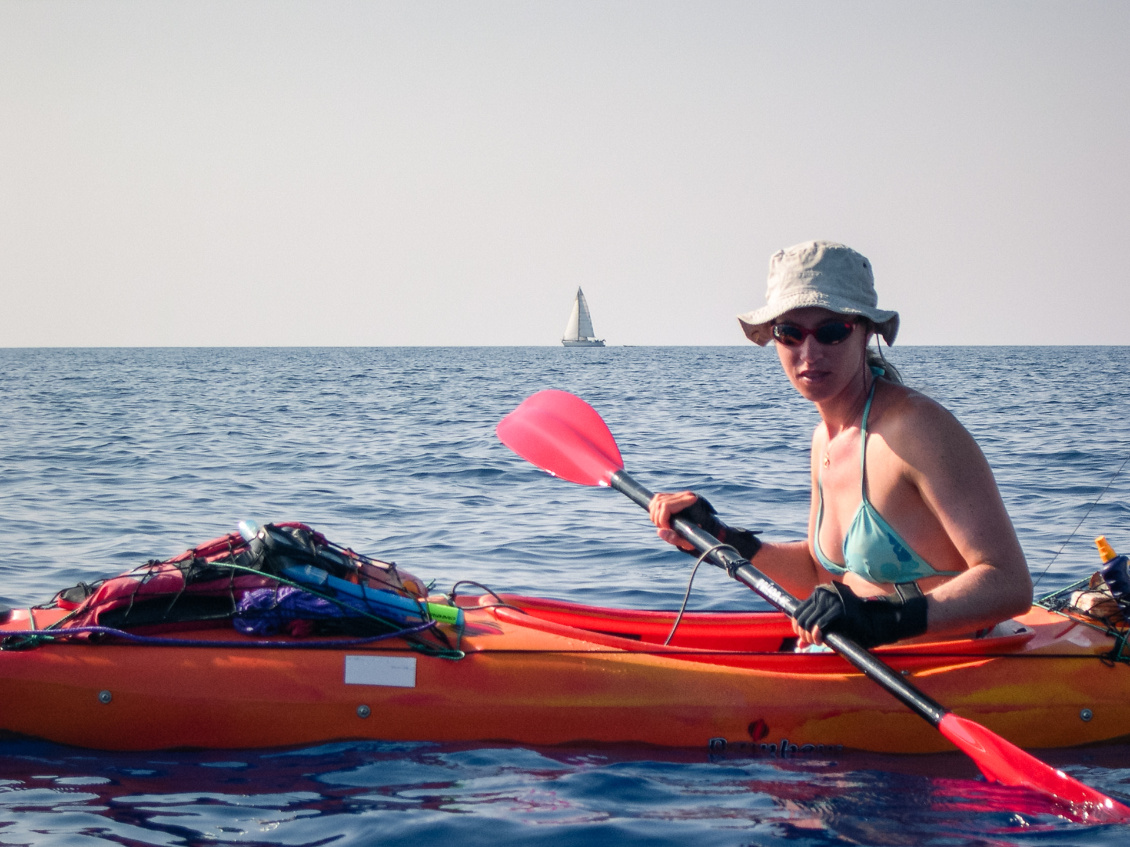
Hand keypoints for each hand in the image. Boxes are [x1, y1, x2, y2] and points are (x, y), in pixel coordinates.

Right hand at [648, 491, 701, 551]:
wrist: (706, 529)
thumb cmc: (699, 536)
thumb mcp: (688, 541)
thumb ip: (674, 538)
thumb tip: (659, 531)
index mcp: (691, 502)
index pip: (666, 506)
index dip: (662, 519)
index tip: (667, 529)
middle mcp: (685, 495)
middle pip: (659, 503)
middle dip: (658, 518)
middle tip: (665, 528)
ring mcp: (679, 494)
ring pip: (657, 499)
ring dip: (654, 514)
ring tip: (662, 525)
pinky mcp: (674, 496)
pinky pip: (657, 499)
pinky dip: (654, 509)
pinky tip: (659, 518)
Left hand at [793, 582, 927, 647]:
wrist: (879, 621)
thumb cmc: (856, 625)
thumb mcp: (833, 625)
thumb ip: (815, 630)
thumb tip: (799, 644)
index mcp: (821, 592)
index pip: (799, 609)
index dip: (797, 626)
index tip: (802, 637)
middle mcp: (824, 592)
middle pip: (801, 616)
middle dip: (802, 632)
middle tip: (809, 643)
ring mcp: (832, 599)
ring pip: (808, 620)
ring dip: (809, 635)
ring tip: (816, 642)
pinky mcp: (839, 608)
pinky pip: (820, 623)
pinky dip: (816, 634)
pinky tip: (820, 640)